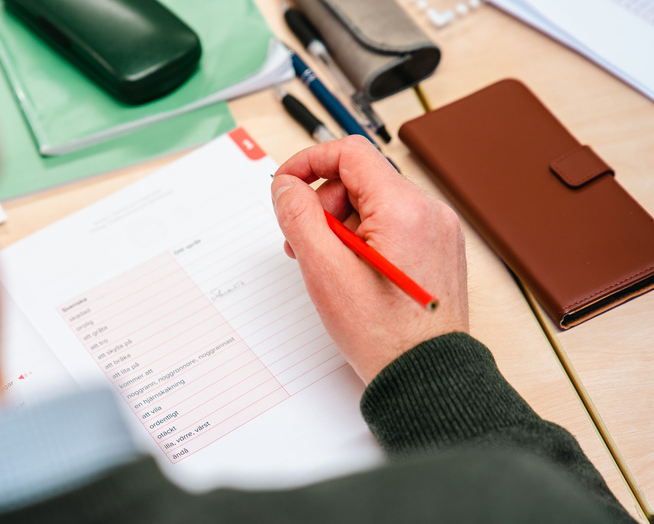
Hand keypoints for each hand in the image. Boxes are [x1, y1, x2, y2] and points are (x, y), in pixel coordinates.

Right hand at [271, 136, 468, 383]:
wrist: (424, 375)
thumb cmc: (381, 333)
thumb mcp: (324, 270)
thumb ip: (299, 216)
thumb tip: (286, 186)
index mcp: (405, 209)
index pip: (350, 153)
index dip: (309, 162)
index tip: (286, 185)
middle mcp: (430, 211)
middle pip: (361, 178)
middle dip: (324, 204)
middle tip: (304, 242)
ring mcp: (438, 230)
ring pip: (375, 202)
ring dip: (342, 223)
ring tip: (328, 264)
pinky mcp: (438, 247)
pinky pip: (393, 223)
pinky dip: (365, 236)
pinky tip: (352, 269)